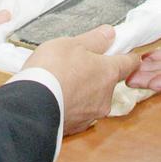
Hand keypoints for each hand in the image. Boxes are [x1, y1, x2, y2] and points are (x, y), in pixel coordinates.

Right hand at [25, 25, 140, 134]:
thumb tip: (110, 33)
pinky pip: (78, 112)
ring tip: (62, 82)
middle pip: (108, 82)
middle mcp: (105, 96)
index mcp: (108, 73)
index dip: (128, 57)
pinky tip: (57, 97)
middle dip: (97, 74)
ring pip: (93, 98)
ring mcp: (91, 115)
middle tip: (78, 65)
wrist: (31, 105)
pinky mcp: (76, 128)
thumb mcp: (71, 44)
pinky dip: (71, 105)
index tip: (125, 53)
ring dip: (84, 91)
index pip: (129, 64)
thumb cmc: (52, 69)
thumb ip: (94, 39)